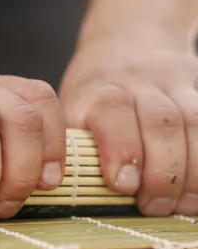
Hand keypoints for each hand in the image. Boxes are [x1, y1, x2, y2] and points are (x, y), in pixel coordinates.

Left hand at [59, 34, 197, 215]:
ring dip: (193, 170)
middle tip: (154, 206)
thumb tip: (63, 192)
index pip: (112, 112)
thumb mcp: (69, 110)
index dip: (121, 149)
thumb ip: (74, 146)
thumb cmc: (92, 93)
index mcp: (98, 91)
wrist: (128, 41)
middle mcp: (138, 84)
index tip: (124, 186)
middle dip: (162, 171)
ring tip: (182, 205)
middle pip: (160, 123)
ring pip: (194, 122)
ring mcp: (174, 85)